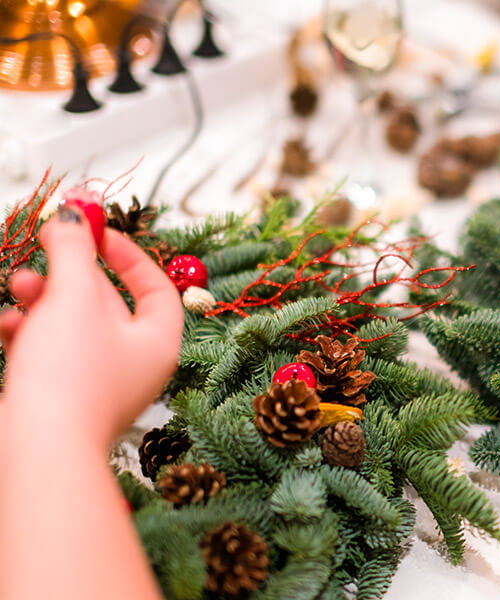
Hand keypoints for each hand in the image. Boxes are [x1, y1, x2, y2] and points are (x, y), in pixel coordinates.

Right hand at [0, 205, 182, 447]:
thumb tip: (74, 213)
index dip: (129, 254)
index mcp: (159, 342)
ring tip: (20, 286)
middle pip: (108, 302)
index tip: (95, 232)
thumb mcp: (74, 297)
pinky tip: (7, 325)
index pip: (157, 287)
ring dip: (42, 299)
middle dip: (71, 272)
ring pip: (70, 326)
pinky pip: (46, 353)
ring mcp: (97, 384)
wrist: (37, 450)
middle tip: (44, 245)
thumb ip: (75, 249)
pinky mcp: (60, 399)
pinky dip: (27, 333)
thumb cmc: (70, 372)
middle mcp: (135, 364)